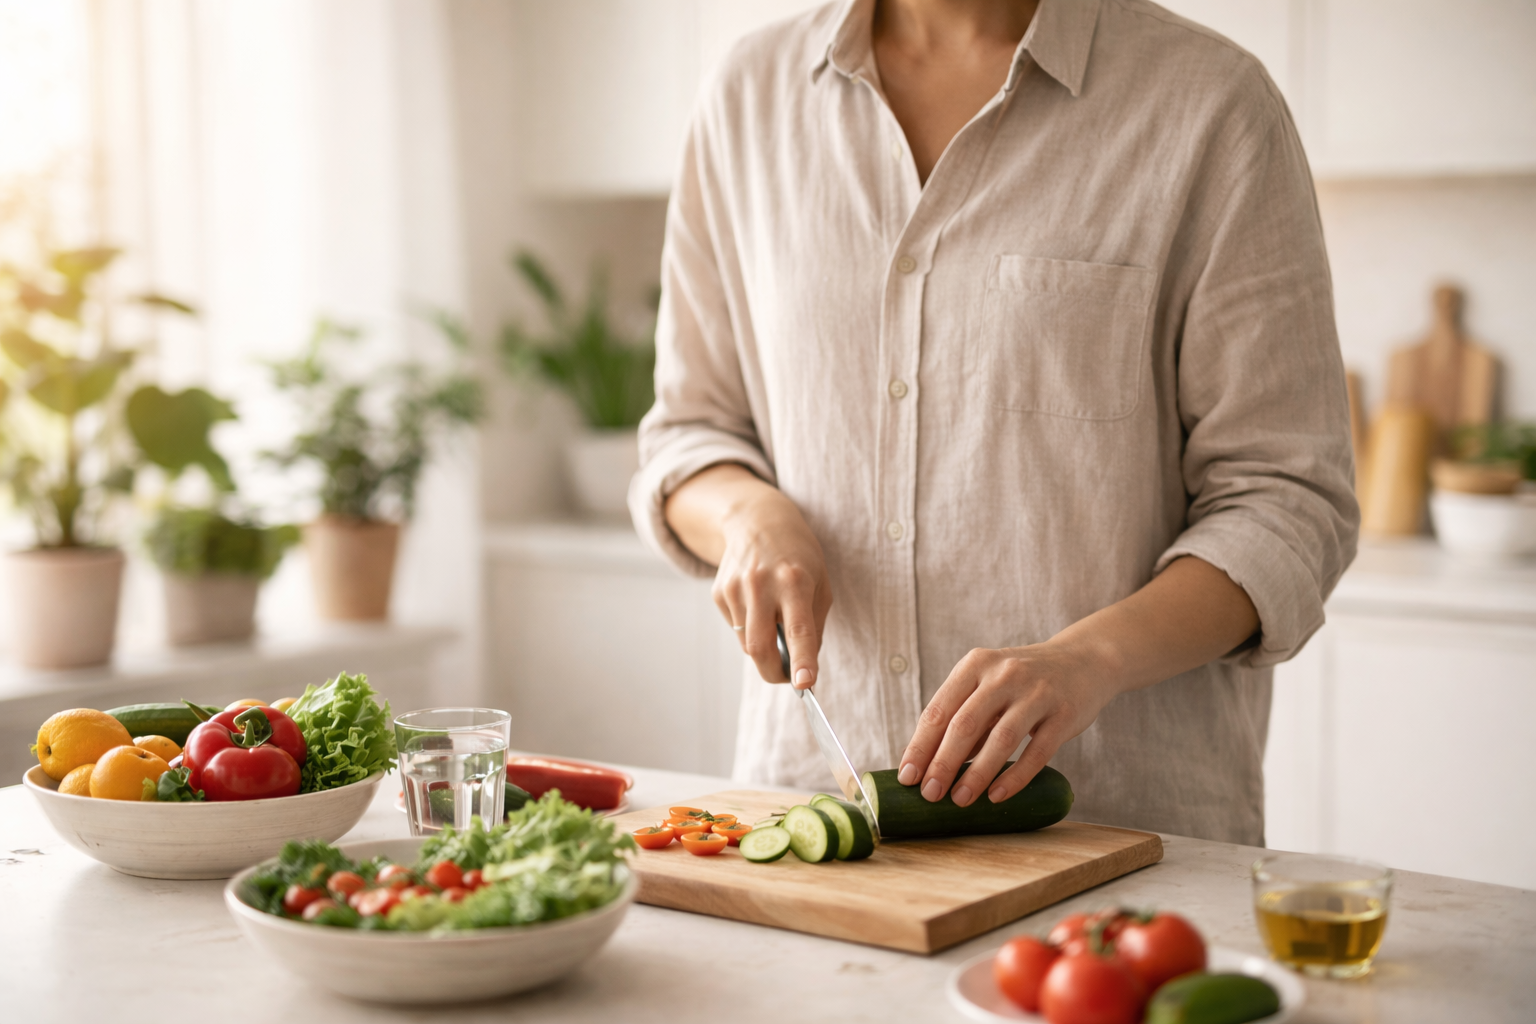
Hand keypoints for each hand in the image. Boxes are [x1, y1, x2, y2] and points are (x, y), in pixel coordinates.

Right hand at [665, 464, 831, 686]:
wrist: (757, 521)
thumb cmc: (798, 556)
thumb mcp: (820, 583)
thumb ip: (814, 625)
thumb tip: (802, 668)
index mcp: (795, 581)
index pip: (799, 629)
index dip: (802, 659)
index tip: (805, 684)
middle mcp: (762, 584)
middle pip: (761, 647)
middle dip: (774, 672)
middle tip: (787, 677)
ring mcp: (736, 588)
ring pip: (747, 643)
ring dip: (763, 644)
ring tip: (774, 617)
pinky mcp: (719, 592)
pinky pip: (736, 628)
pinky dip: (750, 627)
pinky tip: (757, 602)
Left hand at [895, 556, 1260, 806]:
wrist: (1085, 660)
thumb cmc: (1024, 681)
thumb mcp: (990, 684)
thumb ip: (964, 716)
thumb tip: (930, 765)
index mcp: (975, 664)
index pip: (939, 709)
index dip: (920, 746)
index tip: (906, 778)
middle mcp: (1004, 674)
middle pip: (965, 724)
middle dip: (943, 763)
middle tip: (929, 794)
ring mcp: (1036, 692)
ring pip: (1000, 738)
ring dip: (977, 773)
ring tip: (960, 800)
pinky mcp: (1064, 713)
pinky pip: (1036, 751)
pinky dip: (1015, 776)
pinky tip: (997, 795)